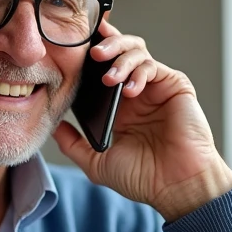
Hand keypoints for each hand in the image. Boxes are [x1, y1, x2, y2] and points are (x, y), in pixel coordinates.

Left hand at [53, 19, 231, 221]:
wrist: (176, 187)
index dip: (90, 54)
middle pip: (120, 51)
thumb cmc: (144, 178)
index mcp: (119, 107)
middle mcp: (137, 92)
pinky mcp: (175, 86)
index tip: (73, 46)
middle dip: (106, 45)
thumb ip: (74, 145)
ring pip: (137, 51)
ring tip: (108, 77)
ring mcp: (156, 88)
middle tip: (92, 53)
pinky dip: (139, 73)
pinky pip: (153, 66)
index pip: (102, 69)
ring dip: (120, 57)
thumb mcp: (98, 163)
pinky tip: (129, 91)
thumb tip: (54, 127)